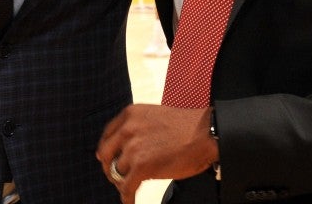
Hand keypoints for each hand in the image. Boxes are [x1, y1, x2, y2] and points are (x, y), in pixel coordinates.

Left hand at [96, 105, 217, 203]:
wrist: (206, 134)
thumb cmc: (187, 127)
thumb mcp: (154, 117)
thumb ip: (137, 128)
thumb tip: (125, 147)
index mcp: (130, 115)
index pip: (107, 136)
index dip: (108, 151)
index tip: (110, 159)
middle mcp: (128, 129)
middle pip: (105, 155)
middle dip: (110, 167)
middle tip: (118, 176)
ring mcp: (133, 148)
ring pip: (117, 172)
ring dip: (123, 182)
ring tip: (131, 188)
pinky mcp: (141, 167)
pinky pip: (127, 188)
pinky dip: (127, 197)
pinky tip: (130, 201)